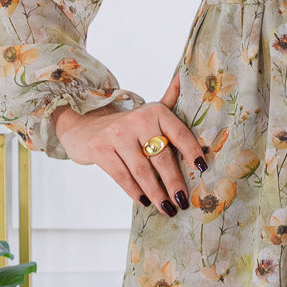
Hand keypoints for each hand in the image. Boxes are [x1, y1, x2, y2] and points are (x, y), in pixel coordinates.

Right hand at [51, 74, 208, 215]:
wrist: (83, 124)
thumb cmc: (125, 125)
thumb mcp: (148, 111)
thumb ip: (169, 100)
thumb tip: (183, 79)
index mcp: (155, 111)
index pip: (179, 132)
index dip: (192, 151)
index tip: (203, 169)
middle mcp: (138, 120)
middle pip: (161, 156)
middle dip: (174, 182)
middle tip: (183, 201)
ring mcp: (117, 134)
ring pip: (142, 170)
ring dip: (156, 192)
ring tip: (167, 208)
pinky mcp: (100, 149)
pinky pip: (122, 175)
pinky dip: (135, 191)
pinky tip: (145, 201)